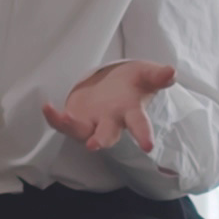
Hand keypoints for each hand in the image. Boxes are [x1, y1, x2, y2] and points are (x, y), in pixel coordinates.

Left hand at [40, 60, 174, 153]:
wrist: (112, 86)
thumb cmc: (132, 83)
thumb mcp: (145, 74)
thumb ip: (157, 75)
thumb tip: (172, 72)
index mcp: (130, 112)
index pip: (139, 124)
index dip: (143, 135)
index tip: (148, 146)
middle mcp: (111, 122)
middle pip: (108, 135)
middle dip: (102, 140)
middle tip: (95, 145)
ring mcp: (92, 124)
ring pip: (82, 132)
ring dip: (72, 127)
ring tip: (66, 116)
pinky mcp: (75, 120)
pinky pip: (62, 124)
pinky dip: (54, 118)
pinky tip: (47, 107)